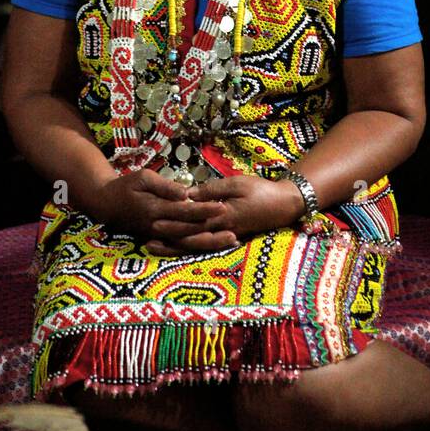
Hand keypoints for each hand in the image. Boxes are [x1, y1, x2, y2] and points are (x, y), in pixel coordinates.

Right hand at [94, 169, 238, 252]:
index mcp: (155, 209)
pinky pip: (179, 246)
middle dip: (213, 231)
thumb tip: (185, 194)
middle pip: (189, 232)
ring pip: (186, 243)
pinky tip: (212, 243)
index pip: (185, 211)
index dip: (204, 209)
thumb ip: (164, 186)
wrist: (106, 203)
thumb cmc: (126, 186)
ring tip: (231, 240)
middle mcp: (158, 227)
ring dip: (209, 243)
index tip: (223, 206)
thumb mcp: (143, 177)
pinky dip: (196, 246)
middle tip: (235, 230)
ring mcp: (158, 235)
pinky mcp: (158, 239)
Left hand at [145, 174, 303, 254]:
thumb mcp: (236, 183)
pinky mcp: (227, 237)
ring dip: (173, 247)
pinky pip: (203, 244)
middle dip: (167, 239)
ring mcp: (224, 236)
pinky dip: (188, 246)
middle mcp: (221, 230)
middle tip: (145, 239)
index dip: (172, 222)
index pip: (193, 221)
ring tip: (153, 245)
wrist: (283, 205)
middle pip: (189, 238)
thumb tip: (188, 194)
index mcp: (222, 215)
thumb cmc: (261, 190)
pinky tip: (175, 245)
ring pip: (194, 245)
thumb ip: (212, 190)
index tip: (153, 220)